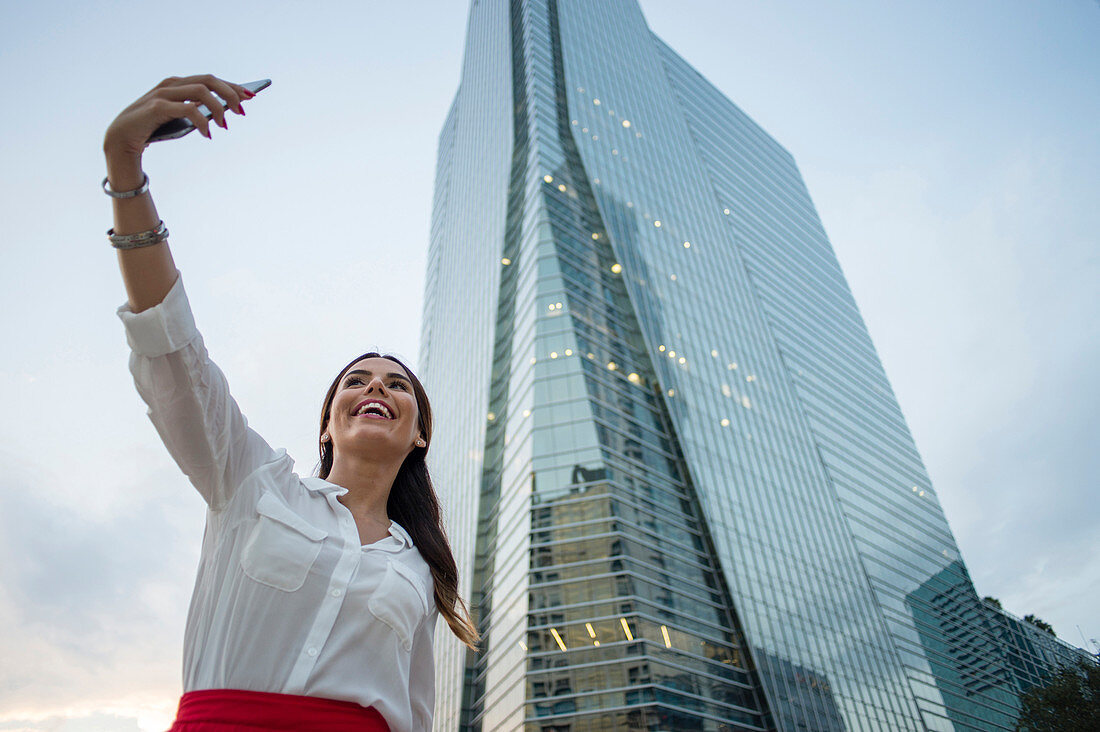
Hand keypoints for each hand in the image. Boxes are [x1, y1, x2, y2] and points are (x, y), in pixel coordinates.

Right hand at [103, 75, 254, 186]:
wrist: (122, 141)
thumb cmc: (153, 129)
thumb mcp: (180, 119)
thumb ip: (196, 112)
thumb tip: (223, 114)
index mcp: (178, 84)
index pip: (210, 80)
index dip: (231, 86)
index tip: (251, 96)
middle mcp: (171, 84)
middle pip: (208, 80)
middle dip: (229, 93)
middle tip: (241, 111)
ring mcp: (163, 93)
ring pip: (201, 90)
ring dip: (218, 107)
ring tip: (225, 124)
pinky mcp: (157, 107)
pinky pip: (187, 109)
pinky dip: (202, 121)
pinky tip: (208, 134)